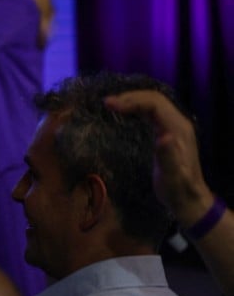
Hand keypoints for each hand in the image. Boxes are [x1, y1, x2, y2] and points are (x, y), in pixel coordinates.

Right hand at [105, 90, 212, 225]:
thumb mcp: (172, 177)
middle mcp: (178, 123)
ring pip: (153, 103)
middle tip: (106, 103)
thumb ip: (168, 157)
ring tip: (111, 105)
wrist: (189, 199)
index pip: (154, 104)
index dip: (131, 101)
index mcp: (178, 129)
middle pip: (154, 98)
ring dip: (132, 100)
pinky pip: (152, 111)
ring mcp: (174, 126)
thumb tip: (163, 137)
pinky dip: (136, 107)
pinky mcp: (168, 131)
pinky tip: (124, 112)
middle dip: (129, 97)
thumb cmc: (178, 190)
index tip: (109, 105)